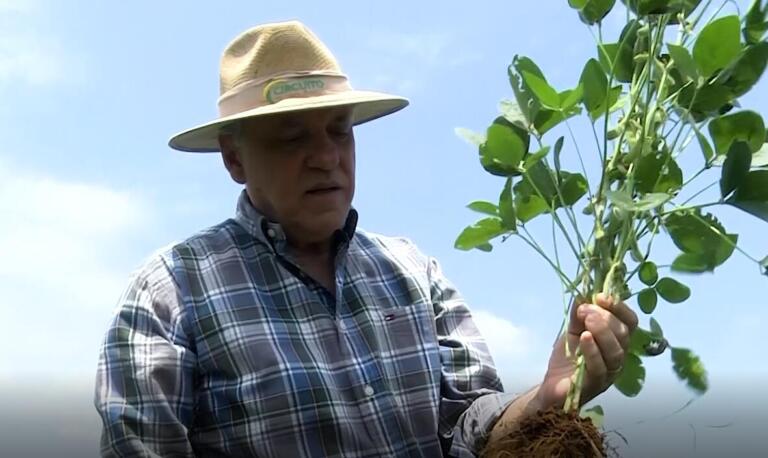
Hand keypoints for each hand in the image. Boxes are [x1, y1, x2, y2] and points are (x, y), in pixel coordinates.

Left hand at [536, 293, 637, 408]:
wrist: (552, 385)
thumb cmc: (568, 358)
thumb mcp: (572, 329)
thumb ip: (579, 312)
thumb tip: (583, 292)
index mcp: (616, 340)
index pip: (630, 322)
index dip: (620, 307)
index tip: (601, 296)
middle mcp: (618, 356)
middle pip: (623, 334)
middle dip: (605, 317)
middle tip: (585, 310)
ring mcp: (609, 372)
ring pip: (615, 351)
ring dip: (602, 330)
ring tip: (586, 318)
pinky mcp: (595, 384)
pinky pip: (600, 367)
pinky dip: (593, 349)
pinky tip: (584, 337)